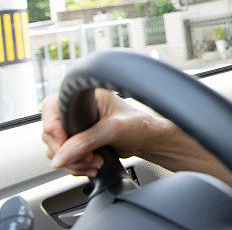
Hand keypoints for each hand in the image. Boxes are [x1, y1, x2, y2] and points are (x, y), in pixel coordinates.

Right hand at [41, 89, 159, 176]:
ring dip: (74, 162)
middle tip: (86, 157)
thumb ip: (84, 142)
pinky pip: (65, 158)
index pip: (52, 108)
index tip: (64, 144)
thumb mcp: (112, 130)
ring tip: (94, 162)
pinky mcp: (80, 142)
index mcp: (85, 96)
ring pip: (57, 149)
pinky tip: (93, 165)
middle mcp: (78, 110)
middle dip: (67, 151)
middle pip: (51, 134)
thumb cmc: (139, 125)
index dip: (54, 128)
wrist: (149, 140)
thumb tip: (59, 158)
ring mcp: (78, 127)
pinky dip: (76, 166)